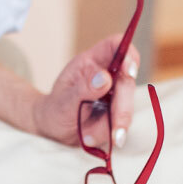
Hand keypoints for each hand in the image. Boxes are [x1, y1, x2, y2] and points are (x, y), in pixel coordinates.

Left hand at [30, 32, 139, 147]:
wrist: (53, 130)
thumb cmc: (56, 109)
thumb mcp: (63, 100)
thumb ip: (83, 89)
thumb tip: (105, 78)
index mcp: (91, 62)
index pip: (116, 45)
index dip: (127, 53)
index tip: (129, 71)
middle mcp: (107, 74)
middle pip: (127, 82)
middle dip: (122, 107)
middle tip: (115, 131)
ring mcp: (114, 93)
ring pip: (127, 106)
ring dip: (112, 126)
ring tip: (87, 137)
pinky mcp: (118, 111)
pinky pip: (122, 123)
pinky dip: (107, 134)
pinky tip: (88, 138)